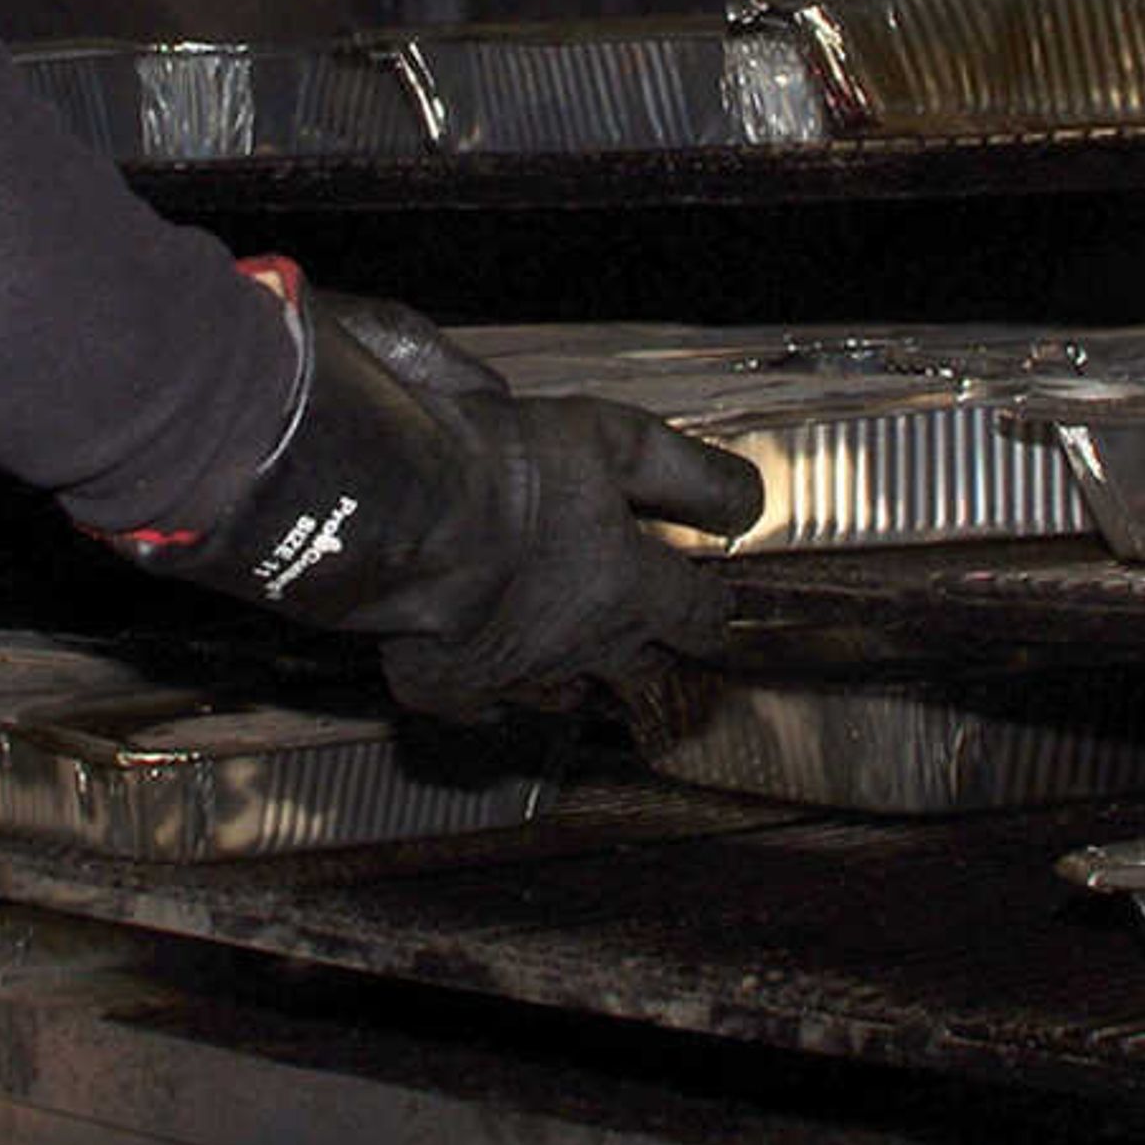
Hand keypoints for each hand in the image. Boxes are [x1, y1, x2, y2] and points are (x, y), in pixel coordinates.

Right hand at [107, 266, 766, 723]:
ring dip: (572, 675)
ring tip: (569, 654)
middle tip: (654, 641)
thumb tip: (746, 501)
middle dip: (654, 658)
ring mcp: (513, 673)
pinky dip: (487, 691)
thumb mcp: (618, 441)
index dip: (714, 610)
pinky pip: (478, 703)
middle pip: (641, 674)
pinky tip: (484, 674)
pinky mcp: (444, 685)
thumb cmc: (505, 469)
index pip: (699, 618)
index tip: (716, 604)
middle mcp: (581, 645)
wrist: (398, 511)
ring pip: (561, 694)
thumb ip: (689, 473)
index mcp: (629, 589)